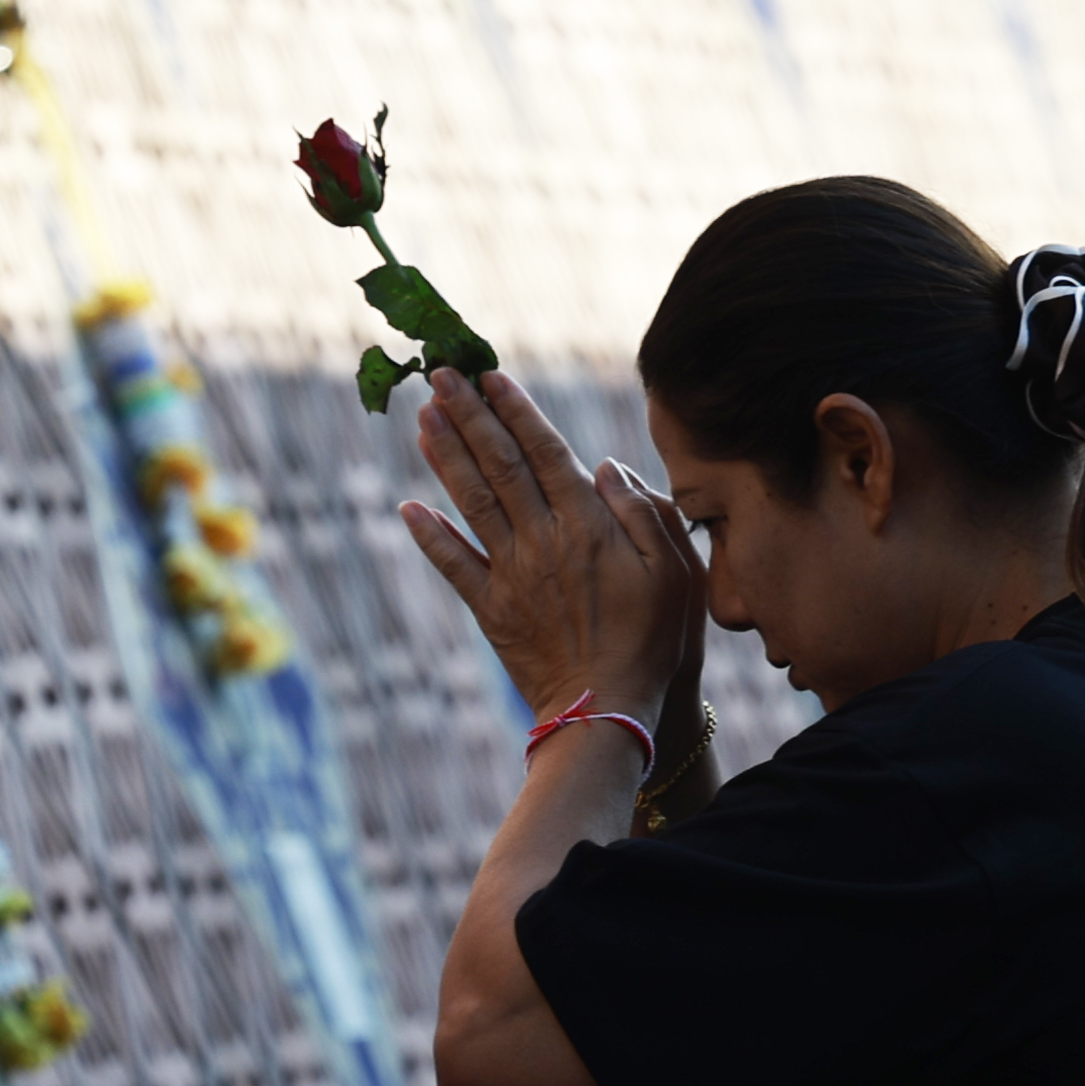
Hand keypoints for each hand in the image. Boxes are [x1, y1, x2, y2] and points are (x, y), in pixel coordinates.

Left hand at [402, 367, 702, 735]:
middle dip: (469, 416)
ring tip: (422, 417)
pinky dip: (429, 535)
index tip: (491, 375)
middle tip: (441, 375)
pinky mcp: (491, 611)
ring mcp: (512, 576)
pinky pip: (454, 565)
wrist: (609, 710)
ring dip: (445, 457)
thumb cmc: (656, 641)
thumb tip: (606, 464)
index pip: (545, 452)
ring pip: (471, 503)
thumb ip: (644, 511)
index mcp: (588, 525)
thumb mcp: (676, 571)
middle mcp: (543, 542)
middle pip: (500, 465)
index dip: (516, 411)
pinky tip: (408, 507)